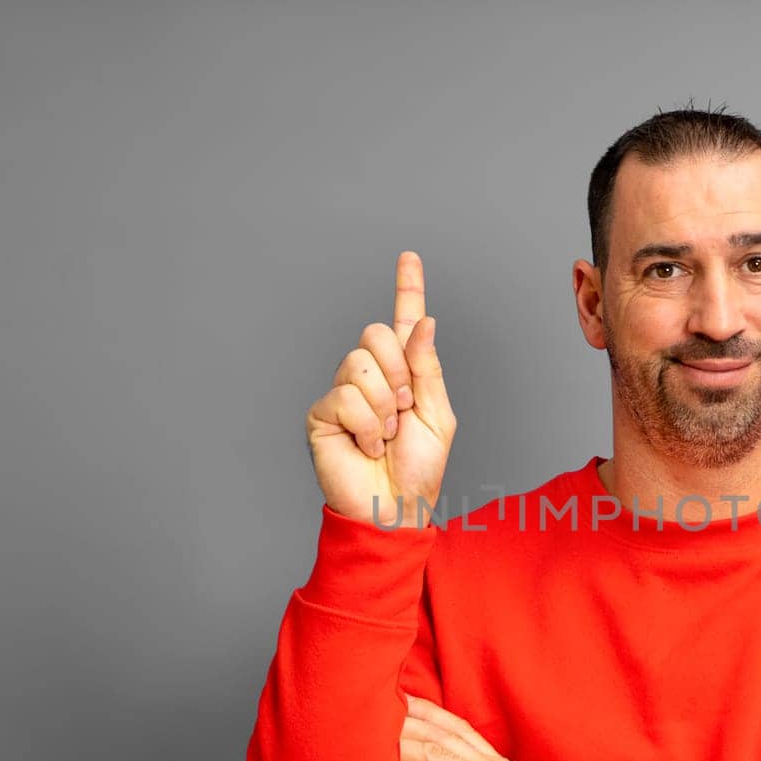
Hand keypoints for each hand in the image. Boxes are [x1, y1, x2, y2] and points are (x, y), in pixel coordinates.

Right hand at [306, 252, 456, 527]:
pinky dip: (366, 424)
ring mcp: (343, 392)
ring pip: (359, 364)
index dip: (406, 288)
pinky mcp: (322, 413)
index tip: (409, 256)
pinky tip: (367, 445)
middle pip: (375, 334)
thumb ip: (428, 368)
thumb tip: (423, 322)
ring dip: (383, 404)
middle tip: (403, 410)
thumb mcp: (438, 414)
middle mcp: (370, 376)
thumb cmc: (418, 468)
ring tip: (385, 434)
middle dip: (398, 372)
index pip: (401, 322)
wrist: (394, 505)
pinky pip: (345, 396)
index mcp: (403, 372)